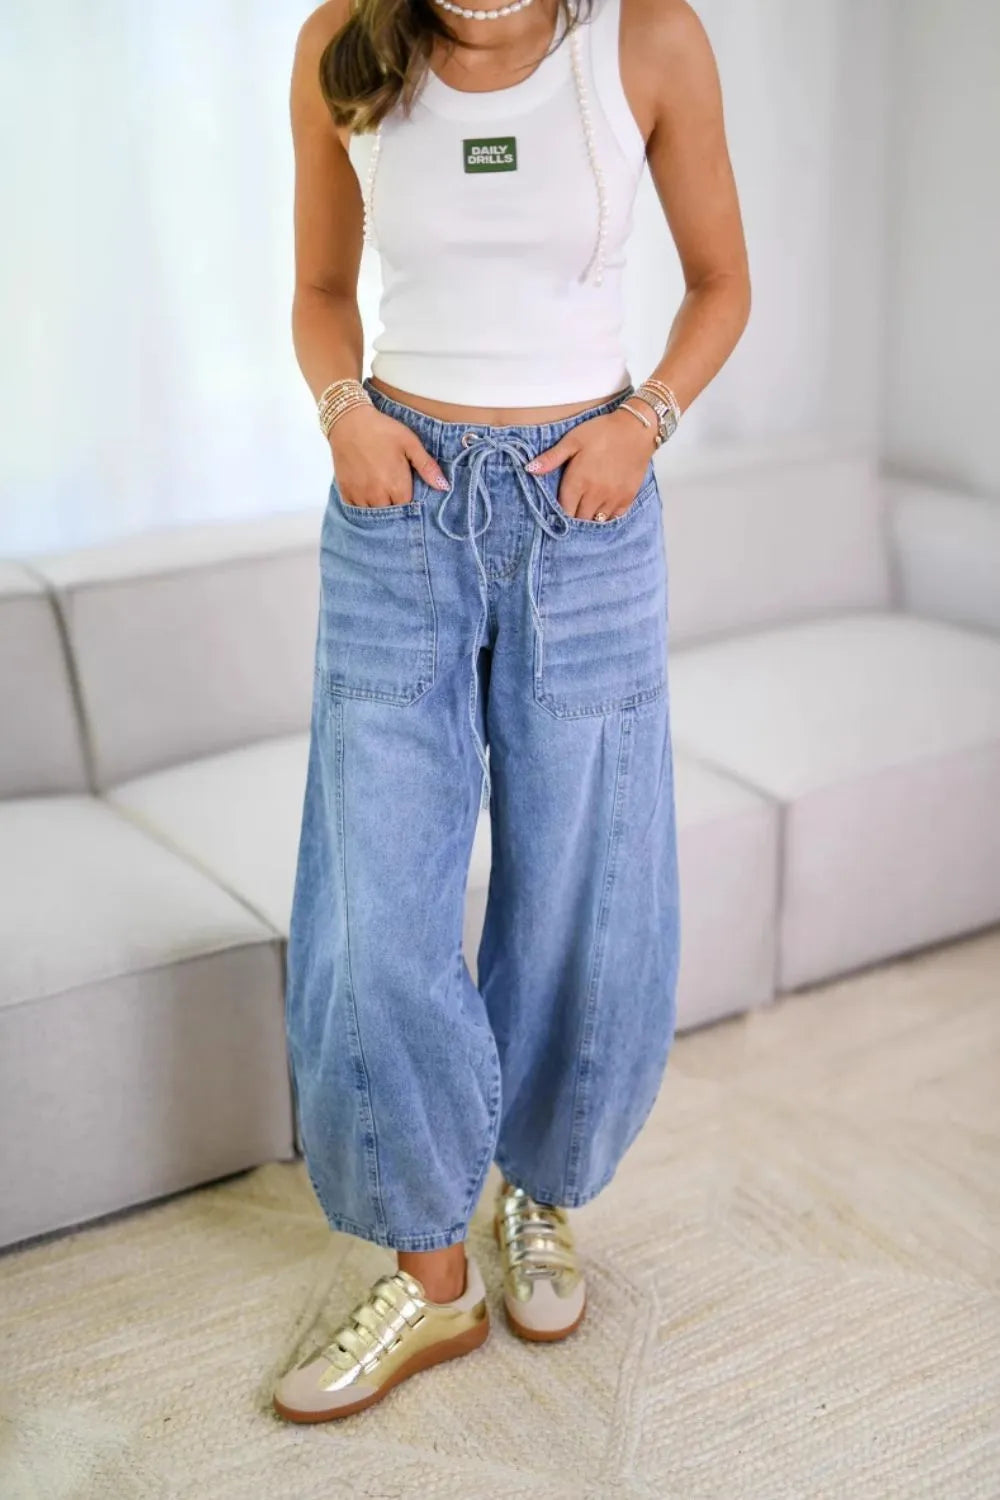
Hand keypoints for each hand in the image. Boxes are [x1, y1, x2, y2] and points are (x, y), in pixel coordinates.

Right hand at [329, 405, 448, 506]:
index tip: (408, 491)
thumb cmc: (383, 430)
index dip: (409, 501)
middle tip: (393, 489)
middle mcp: (378, 496)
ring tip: (380, 491)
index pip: (408, 509)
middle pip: (390, 513)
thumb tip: (444, 487)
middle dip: (394, 505)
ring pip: (372, 513)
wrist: (349, 421)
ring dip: (378, 506)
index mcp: (397, 487)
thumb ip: (427, 467)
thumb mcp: (410, 444)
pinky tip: (366, 492)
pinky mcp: (345, 492)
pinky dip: (362, 505)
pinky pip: (355, 509)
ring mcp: (360, 496)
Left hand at [525, 406, 656, 521]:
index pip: (564, 511)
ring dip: (590, 518)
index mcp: (578, 482)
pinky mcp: (627, 498)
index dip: (559, 514)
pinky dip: (606, 516)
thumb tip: (529, 469)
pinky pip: (614, 517)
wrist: (636, 428)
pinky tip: (602, 508)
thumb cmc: (602, 432)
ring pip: (597, 521)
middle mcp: (595, 495)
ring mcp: (612, 498)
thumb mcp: (572, 440)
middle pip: (580, 519)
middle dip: (574, 517)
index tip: (558, 511)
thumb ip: (551, 458)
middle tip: (572, 509)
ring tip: (586, 509)